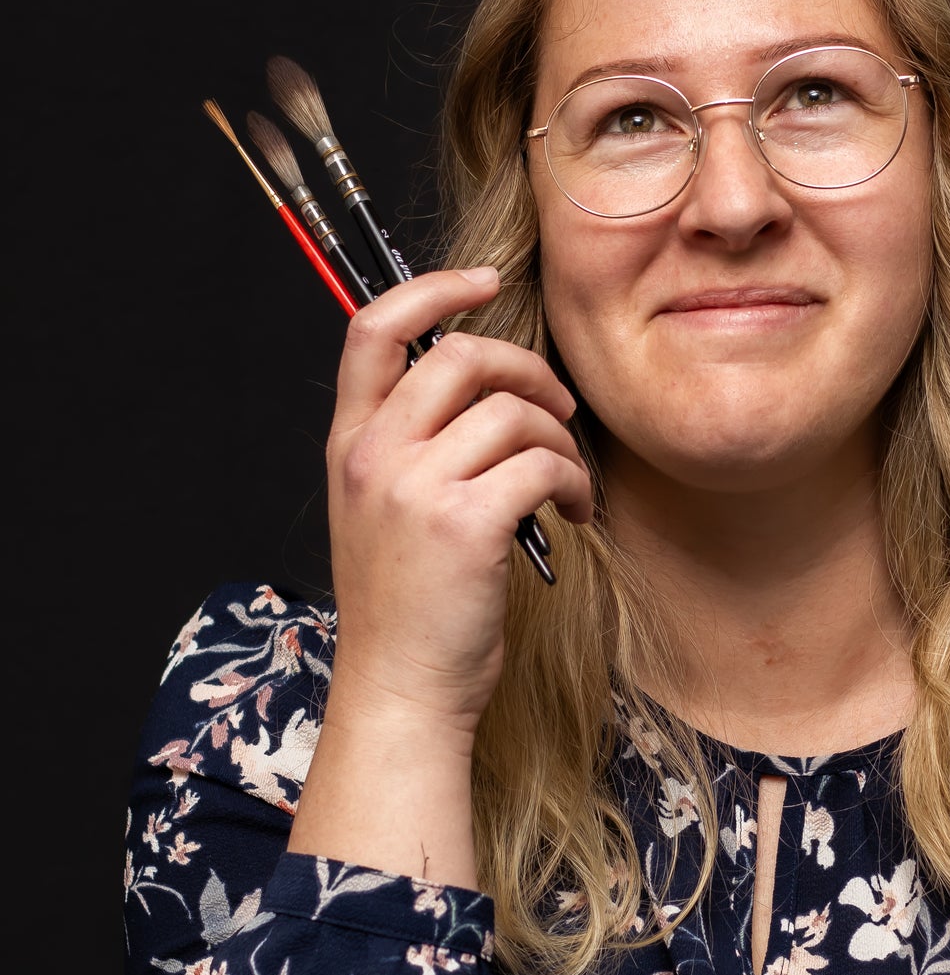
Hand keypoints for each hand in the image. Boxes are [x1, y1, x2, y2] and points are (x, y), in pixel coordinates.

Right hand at [326, 267, 592, 739]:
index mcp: (350, 446)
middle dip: (528, 371)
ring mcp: (415, 489)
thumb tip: (486, 389)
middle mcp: (375, 456)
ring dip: (561, 441)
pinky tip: (573, 514)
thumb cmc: (409, 610)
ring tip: (568, 486)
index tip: (485, 284)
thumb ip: (413, 448)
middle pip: (460, 356)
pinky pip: (542, 464)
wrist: (402, 691)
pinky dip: (573, 482)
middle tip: (558, 410)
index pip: (371, 328)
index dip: (432, 290)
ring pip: (514, 412)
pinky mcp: (465, 524)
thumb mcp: (385, 516)